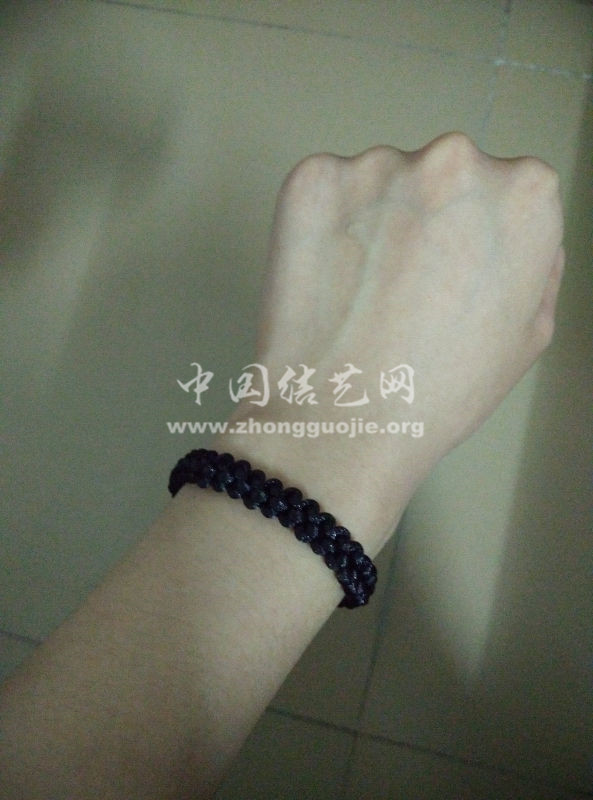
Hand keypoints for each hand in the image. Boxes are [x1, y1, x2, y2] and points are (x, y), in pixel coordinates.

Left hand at [217, 133, 564, 549]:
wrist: (343, 418)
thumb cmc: (442, 390)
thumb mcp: (529, 335)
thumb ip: (536, 262)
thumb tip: (512, 230)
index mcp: (524, 193)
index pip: (507, 189)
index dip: (476, 236)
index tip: (452, 274)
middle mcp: (455, 158)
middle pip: (445, 175)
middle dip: (428, 217)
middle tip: (402, 286)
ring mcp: (377, 163)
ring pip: (381, 183)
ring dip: (374, 221)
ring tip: (358, 292)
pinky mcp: (311, 179)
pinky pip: (326, 192)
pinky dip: (324, 225)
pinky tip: (324, 280)